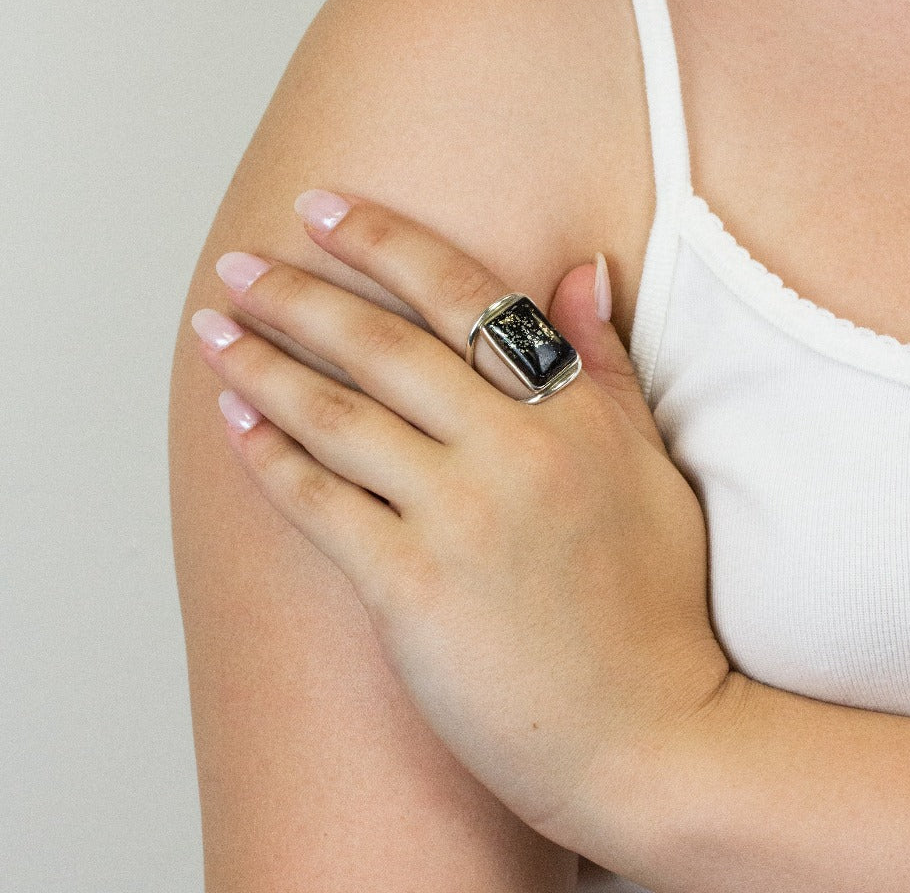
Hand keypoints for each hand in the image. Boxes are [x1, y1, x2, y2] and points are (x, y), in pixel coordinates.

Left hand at [189, 188, 730, 847]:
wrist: (647, 735)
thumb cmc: (657, 605)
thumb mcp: (651, 469)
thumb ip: (606, 365)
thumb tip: (580, 271)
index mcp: (574, 414)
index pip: (465, 299)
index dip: (385, 242)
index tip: (325, 211)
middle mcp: (513, 453)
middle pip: (382, 346)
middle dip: (298, 294)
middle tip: (240, 263)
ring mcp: (459, 520)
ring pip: (336, 416)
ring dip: (262, 365)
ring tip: (214, 332)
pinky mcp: (409, 590)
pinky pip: (319, 505)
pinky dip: (269, 458)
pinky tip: (233, 423)